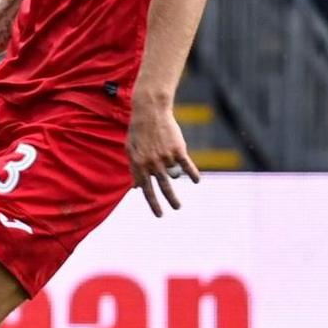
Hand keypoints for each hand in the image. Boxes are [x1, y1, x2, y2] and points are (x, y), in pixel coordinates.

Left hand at [128, 96, 199, 216]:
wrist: (150, 112)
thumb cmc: (138, 132)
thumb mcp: (130, 150)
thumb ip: (133, 169)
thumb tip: (136, 188)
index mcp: (138, 164)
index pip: (146, 188)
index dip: (152, 202)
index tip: (159, 214)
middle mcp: (152, 163)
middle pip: (161, 187)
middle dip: (168, 201)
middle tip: (174, 210)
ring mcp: (165, 156)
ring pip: (173, 174)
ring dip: (174, 182)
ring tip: (176, 199)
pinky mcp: (178, 149)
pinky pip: (187, 165)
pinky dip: (193, 173)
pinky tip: (197, 181)